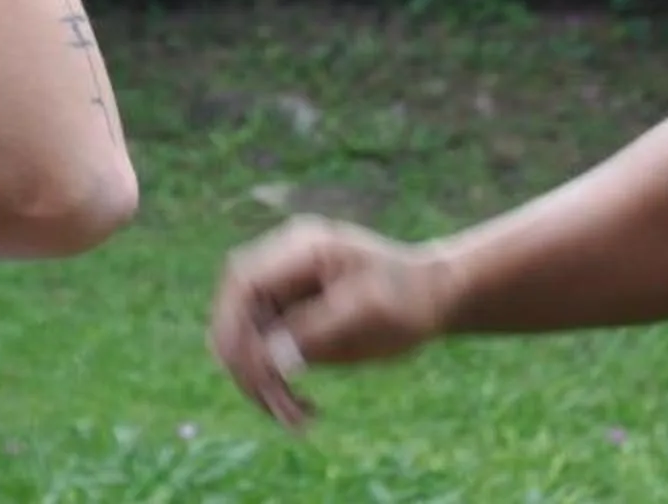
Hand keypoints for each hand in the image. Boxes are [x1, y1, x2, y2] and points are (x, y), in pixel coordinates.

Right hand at [208, 215, 449, 429]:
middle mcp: (284, 265)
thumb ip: (316, 330)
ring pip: (244, 340)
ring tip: (297, 420)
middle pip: (235, 314)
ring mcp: (284, 291)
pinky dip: (275, 385)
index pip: (242, 282)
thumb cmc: (409, 297)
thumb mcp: (368, 313)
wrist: (434, 296)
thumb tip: (267, 358)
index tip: (249, 373)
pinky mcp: (290, 318)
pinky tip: (301, 410)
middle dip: (247, 365)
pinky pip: (264, 354)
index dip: (233, 327)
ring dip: (260, 384)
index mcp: (301, 248)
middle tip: (278, 408)